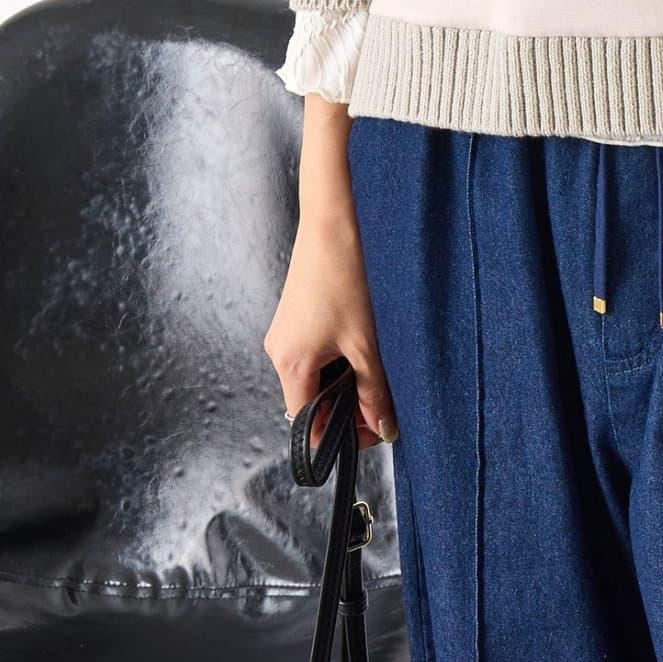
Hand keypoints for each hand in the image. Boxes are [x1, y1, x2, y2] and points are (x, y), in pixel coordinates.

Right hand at [263, 95, 396, 451]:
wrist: (332, 224)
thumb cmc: (344, 278)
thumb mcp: (366, 341)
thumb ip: (374, 390)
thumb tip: (384, 428)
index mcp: (289, 364)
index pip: (306, 423)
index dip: (339, 436)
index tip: (372, 432)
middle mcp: (278, 353)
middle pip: (308, 403)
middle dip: (343, 411)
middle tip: (381, 406)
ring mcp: (283, 334)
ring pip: (311, 379)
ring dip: (341, 386)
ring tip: (374, 373)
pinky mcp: (293, 319)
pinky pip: (310, 356)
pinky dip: (334, 363)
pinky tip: (359, 349)